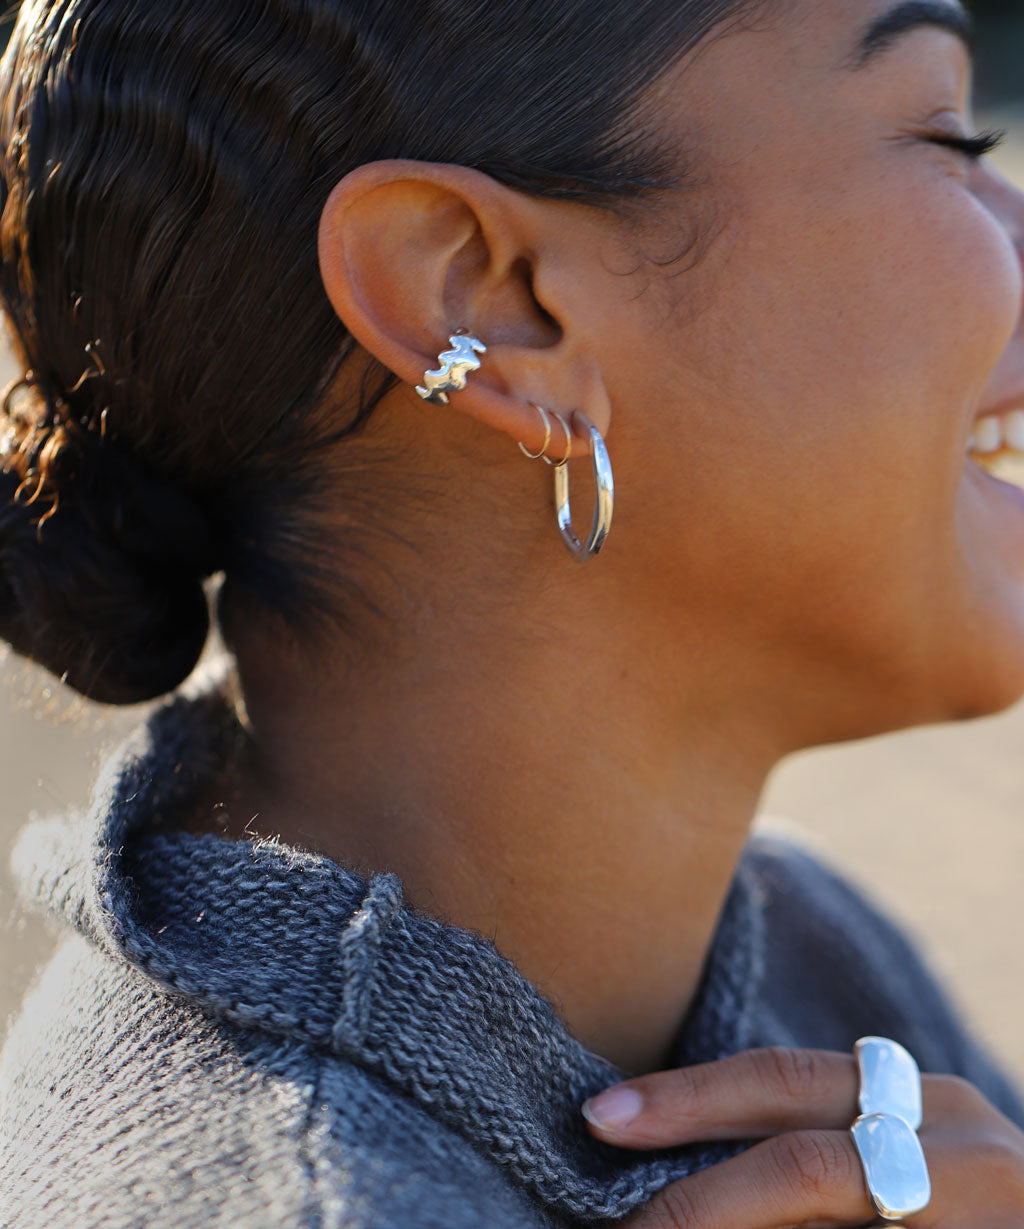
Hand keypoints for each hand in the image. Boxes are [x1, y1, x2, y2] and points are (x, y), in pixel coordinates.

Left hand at [581, 1047, 1023, 1226]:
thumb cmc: (956, 1203)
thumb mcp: (898, 1155)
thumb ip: (807, 1148)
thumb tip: (660, 1174)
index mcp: (931, 1104)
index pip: (782, 1082)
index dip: (683, 1099)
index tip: (598, 1117)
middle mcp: (968, 1154)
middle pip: (803, 1166)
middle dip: (694, 1203)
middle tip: (614, 1225)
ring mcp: (992, 1222)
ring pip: (824, 1216)